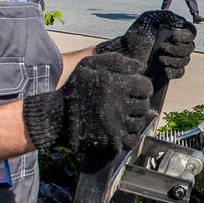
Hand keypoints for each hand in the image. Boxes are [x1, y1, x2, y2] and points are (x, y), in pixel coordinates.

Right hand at [24, 51, 153, 153]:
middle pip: (144, 106)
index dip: (142, 87)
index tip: (134, 90)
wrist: (57, 116)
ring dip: (133, 119)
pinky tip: (119, 129)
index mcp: (116, 85)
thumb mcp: (90, 64)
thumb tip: (141, 66)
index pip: (146, 87)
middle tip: (126, 104)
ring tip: (120, 116)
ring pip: (139, 123)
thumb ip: (117, 61)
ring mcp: (117, 125)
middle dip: (137, 103)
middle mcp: (119, 105)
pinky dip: (129, 135)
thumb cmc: (74, 88)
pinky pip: (133, 140)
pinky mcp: (112, 141)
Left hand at [95, 10, 196, 87]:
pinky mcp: (169, 70)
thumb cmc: (136, 33)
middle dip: (177, 48)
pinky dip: (175, 71)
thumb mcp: (149, 18)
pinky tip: (165, 69)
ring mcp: (174, 58)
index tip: (173, 36)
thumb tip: (181, 23)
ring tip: (159, 59)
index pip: (191, 32)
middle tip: (162, 48)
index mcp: (175, 31)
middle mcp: (177, 44)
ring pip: (185, 60)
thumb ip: (166, 16)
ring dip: (175, 60)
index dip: (185, 35)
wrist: (125, 52)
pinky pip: (180, 73)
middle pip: (189, 47)